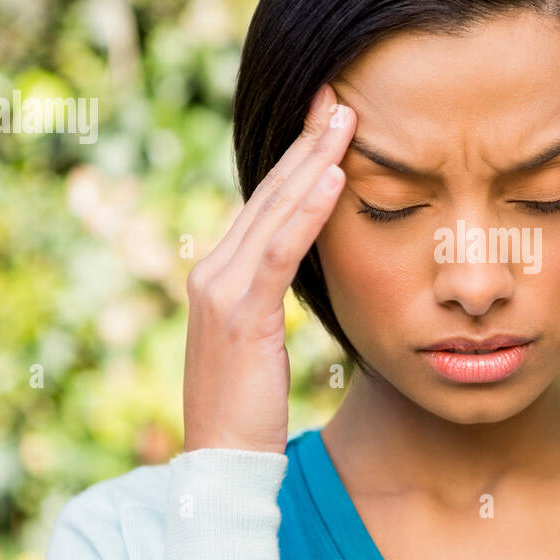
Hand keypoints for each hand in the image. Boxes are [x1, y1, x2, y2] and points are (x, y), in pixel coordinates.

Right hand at [181, 84, 353, 452]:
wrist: (222, 462)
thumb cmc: (249, 406)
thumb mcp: (260, 341)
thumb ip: (271, 296)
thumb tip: (302, 265)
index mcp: (220, 273)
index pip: (265, 203)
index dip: (298, 159)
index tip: (331, 121)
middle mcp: (212, 270)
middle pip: (269, 193)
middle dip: (308, 143)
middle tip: (341, 98)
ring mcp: (219, 288)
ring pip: (274, 210)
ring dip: (313, 162)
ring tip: (346, 120)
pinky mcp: (238, 311)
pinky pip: (279, 251)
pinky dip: (307, 212)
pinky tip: (335, 178)